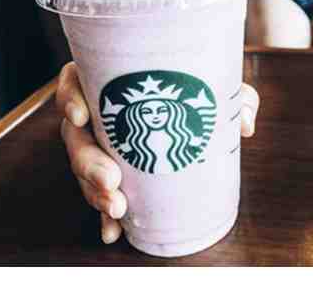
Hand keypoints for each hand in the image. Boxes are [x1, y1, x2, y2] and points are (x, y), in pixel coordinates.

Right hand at [57, 62, 259, 243]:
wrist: (199, 111)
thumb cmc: (198, 92)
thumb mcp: (218, 86)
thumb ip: (235, 97)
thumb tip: (243, 122)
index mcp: (111, 82)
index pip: (74, 81)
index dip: (70, 98)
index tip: (81, 116)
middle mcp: (99, 114)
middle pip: (76, 136)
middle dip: (88, 163)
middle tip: (112, 181)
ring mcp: (100, 146)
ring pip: (83, 170)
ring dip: (94, 192)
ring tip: (118, 208)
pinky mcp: (110, 172)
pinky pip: (99, 194)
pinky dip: (104, 215)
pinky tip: (113, 230)